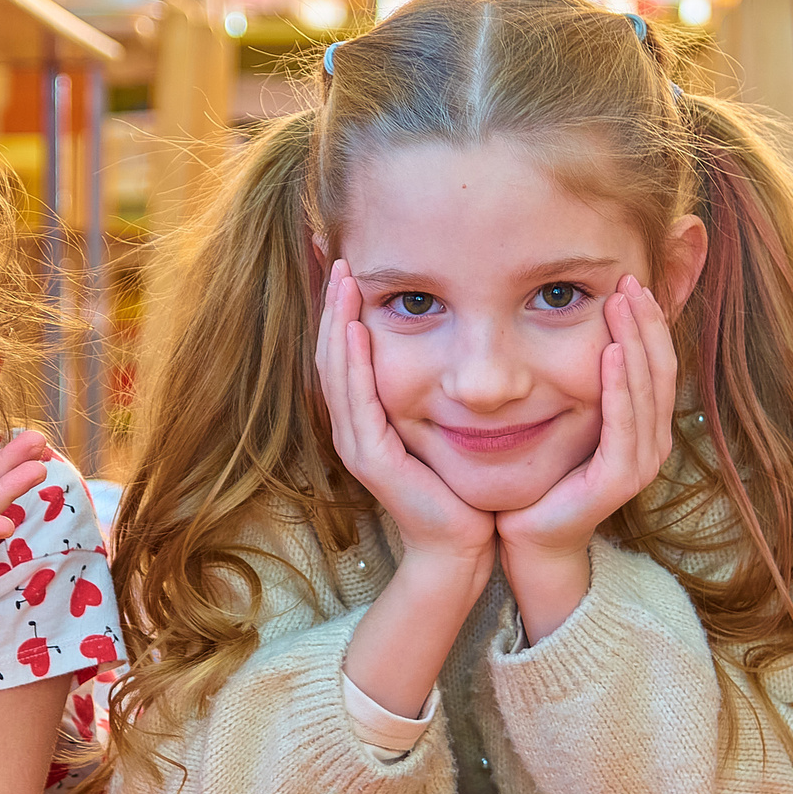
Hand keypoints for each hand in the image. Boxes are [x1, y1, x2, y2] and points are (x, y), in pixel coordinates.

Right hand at [315, 260, 494, 565]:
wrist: (462, 542)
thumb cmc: (459, 482)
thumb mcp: (442, 419)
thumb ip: (433, 383)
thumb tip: (447, 333)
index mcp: (365, 415)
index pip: (343, 349)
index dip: (338, 305)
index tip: (343, 258)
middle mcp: (353, 426)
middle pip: (330, 351)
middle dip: (331, 301)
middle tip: (333, 251)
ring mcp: (358, 443)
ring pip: (337, 370)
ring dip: (336, 321)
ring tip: (341, 278)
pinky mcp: (373, 460)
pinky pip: (357, 402)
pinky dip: (353, 362)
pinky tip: (355, 328)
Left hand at [496, 277, 679, 559]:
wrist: (530, 536)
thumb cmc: (545, 474)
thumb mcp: (569, 416)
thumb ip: (583, 380)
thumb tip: (578, 325)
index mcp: (646, 424)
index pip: (657, 361)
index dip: (650, 320)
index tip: (632, 278)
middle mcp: (652, 441)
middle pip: (660, 368)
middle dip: (646, 321)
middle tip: (630, 279)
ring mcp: (639, 462)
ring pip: (645, 390)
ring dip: (635, 342)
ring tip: (622, 303)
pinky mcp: (618, 480)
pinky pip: (623, 424)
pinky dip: (619, 387)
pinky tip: (609, 353)